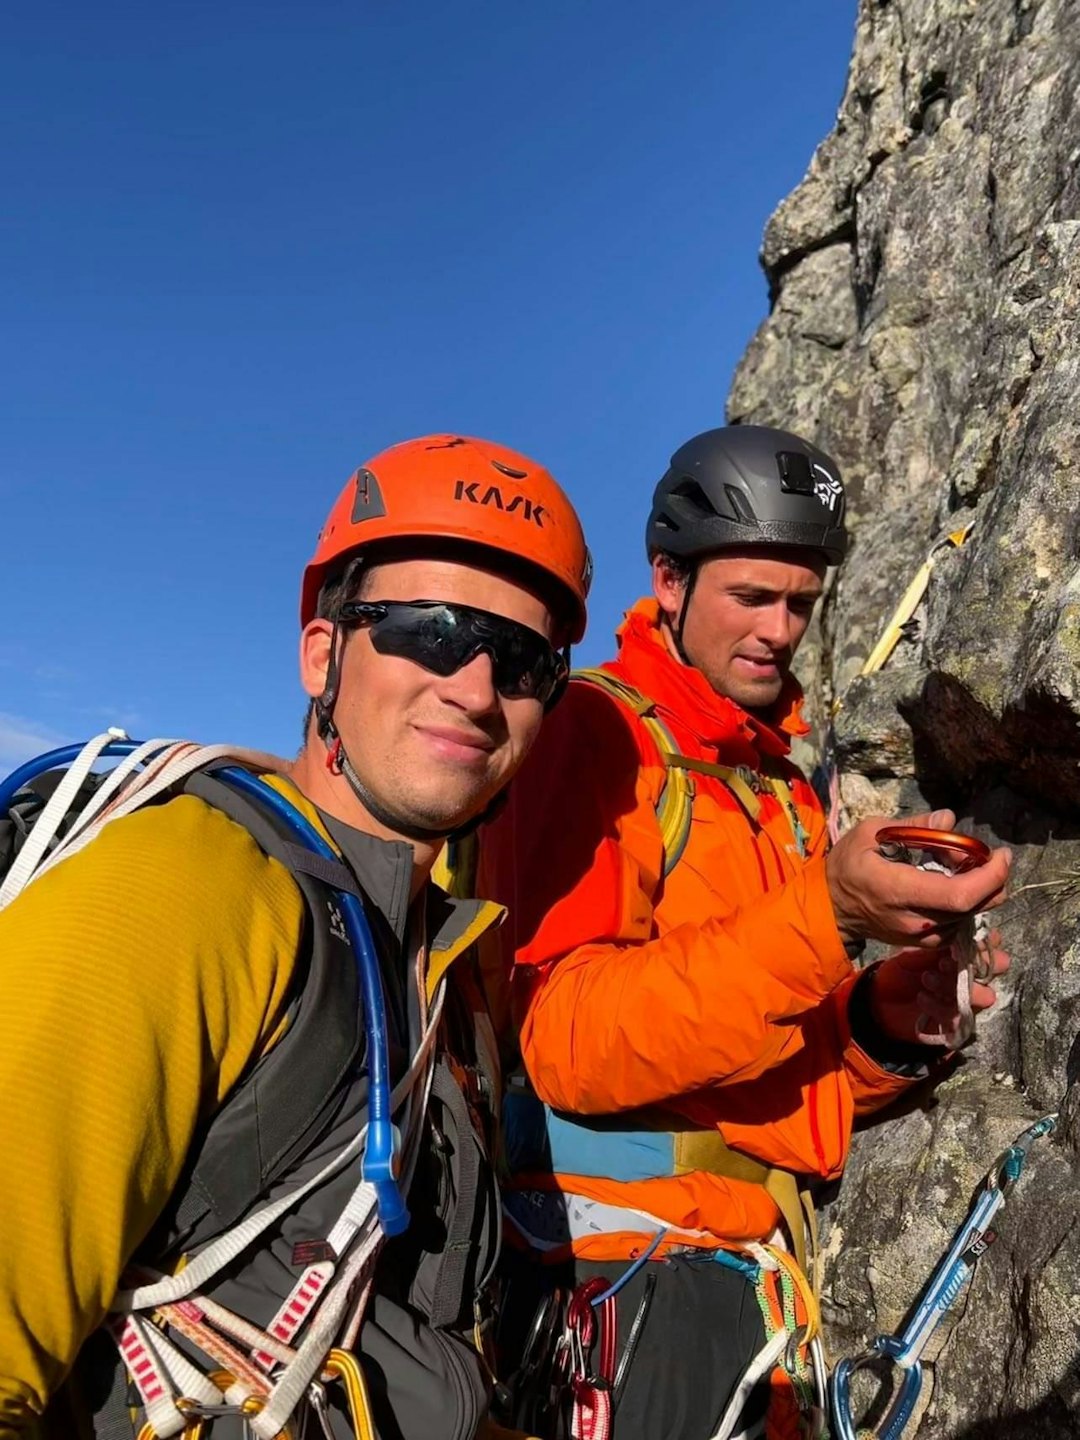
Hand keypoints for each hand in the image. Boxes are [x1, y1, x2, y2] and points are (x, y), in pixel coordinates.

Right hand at [825, 808, 1011, 946]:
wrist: (830, 909)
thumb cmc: (847, 866)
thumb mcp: (870, 833)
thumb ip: (913, 827)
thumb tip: (949, 820)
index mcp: (899, 891)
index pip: (959, 894)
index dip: (990, 876)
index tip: (1000, 854)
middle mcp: (915, 921)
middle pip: (973, 906)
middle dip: (992, 880)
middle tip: (986, 855)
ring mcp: (921, 937)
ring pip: (971, 916)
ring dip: (979, 890)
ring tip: (962, 867)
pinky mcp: (925, 943)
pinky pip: (959, 924)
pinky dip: (966, 904)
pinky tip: (952, 885)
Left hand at [869, 929, 1010, 1044]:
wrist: (882, 1000)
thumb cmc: (902, 970)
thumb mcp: (914, 951)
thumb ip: (938, 944)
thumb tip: (956, 933)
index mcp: (965, 954)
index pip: (992, 944)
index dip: (984, 943)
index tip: (960, 943)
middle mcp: (973, 977)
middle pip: (997, 969)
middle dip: (976, 964)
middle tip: (944, 962)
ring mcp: (967, 1000)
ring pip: (984, 996)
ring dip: (955, 985)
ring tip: (926, 979)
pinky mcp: (957, 1022)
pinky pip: (961, 1018)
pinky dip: (940, 1008)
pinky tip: (922, 998)